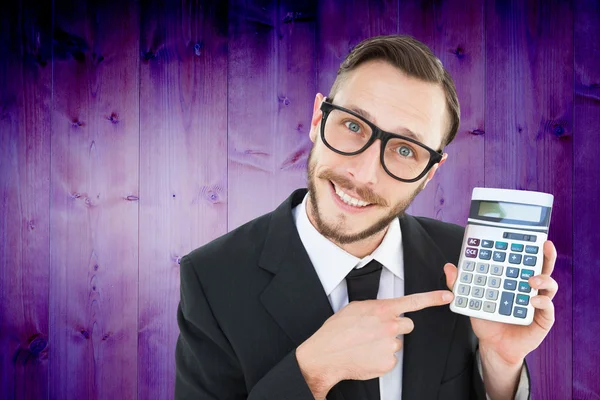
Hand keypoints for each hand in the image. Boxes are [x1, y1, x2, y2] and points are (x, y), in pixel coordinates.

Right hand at [296, 290, 453, 396]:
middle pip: (407, 325)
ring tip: (367, 344)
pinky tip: (367, 354)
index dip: (434, 298)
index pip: (414, 301)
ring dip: (386, 343)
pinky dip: (381, 357)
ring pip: (397, 343)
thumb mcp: (356, 308)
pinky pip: (392, 358)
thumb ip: (375, 307)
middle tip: (377, 331)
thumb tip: (383, 310)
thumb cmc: (337, 331)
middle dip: (396, 327)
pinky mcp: (389, 363)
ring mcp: (391, 345)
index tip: (448, 296)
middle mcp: (390, 326)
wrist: (327, 354)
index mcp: (382, 309)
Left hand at [444, 240, 557, 365]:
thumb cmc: (486, 318)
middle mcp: (531, 287)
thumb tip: (449, 267)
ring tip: (532, 280)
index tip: (529, 235)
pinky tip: (532, 300)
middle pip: (543, 267)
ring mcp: (539, 301)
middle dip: (546, 254)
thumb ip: (460, 284)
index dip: (529, 246)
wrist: (494, 345)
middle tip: (544, 245)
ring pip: (550, 285)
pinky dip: (542, 302)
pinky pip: (548, 307)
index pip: (524, 258)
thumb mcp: (471, 299)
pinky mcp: (543, 318)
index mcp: (516, 278)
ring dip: (543, 279)